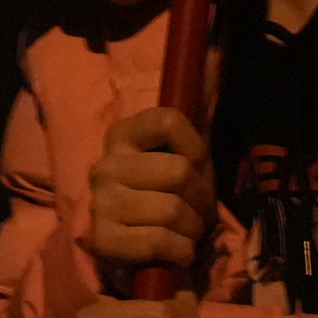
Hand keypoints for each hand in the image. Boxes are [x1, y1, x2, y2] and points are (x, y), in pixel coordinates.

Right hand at [85, 106, 211, 280]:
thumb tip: (215, 66)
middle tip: (198, 211)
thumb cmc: (161, 195)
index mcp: (122, 135)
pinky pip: (159, 241)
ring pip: (173, 209)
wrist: (126, 247)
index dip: (195, 146)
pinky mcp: (104, 239)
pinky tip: (179, 251)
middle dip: (201, 197)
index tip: (195, 166)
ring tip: (188, 232)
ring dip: (193, 228)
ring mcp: (101, 202)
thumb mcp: (175, 156)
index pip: (168, 121)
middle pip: (179, 171)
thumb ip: (190, 129)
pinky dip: (181, 251)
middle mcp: (106, 165)